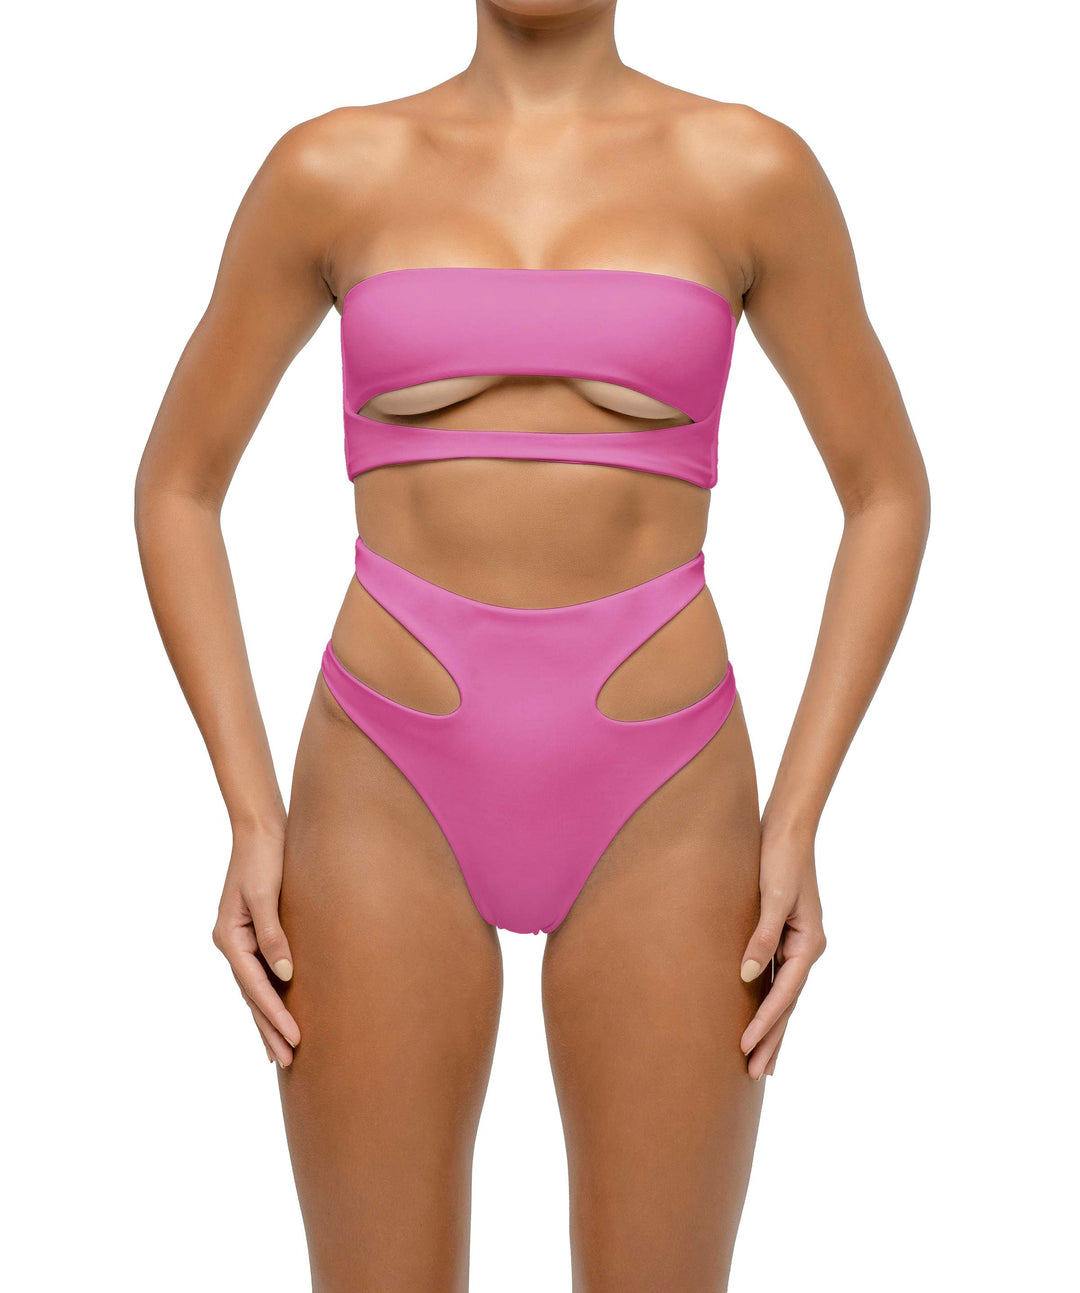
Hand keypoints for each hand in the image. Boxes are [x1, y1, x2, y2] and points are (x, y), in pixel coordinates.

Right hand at [212, 822, 299, 1066]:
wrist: (260, 829)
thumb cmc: (264, 858)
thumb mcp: (265, 895)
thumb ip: (273, 935)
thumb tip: (285, 975)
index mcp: (229, 937)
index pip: (254, 987)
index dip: (274, 1015)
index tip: (295, 1039)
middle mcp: (230, 943)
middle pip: (251, 996)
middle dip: (269, 1029)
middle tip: (288, 1062)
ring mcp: (239, 941)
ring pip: (253, 990)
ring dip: (267, 1019)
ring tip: (281, 1052)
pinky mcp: (252, 934)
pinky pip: (259, 975)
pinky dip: (267, 998)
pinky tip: (276, 1012)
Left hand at [738, 824, 825, 1079]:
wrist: (787, 829)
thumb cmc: (780, 859)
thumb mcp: (772, 897)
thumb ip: (760, 937)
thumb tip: (746, 977)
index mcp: (808, 943)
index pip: (784, 994)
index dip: (766, 1023)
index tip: (746, 1048)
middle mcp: (805, 948)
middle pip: (788, 1003)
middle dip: (773, 1039)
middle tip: (756, 1074)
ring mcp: (796, 944)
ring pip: (783, 995)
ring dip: (773, 1027)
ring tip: (761, 1062)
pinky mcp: (784, 936)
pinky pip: (776, 978)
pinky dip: (769, 1002)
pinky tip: (759, 1017)